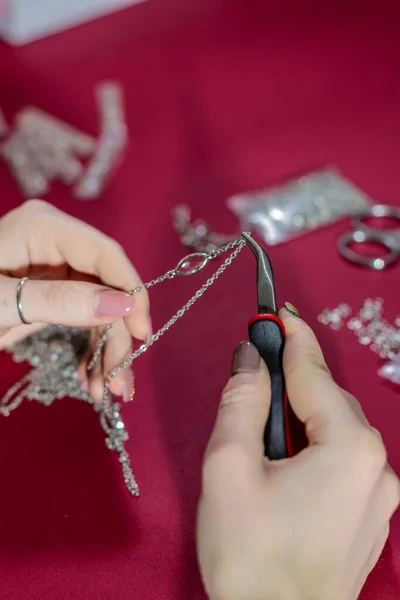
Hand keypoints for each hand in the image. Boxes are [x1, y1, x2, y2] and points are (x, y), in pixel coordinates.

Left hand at [0, 200, 149, 402]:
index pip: (105, 254)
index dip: (131, 292)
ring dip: (106, 349)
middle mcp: (58, 242)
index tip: (141, 334)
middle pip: (107, 286)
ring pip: (102, 306)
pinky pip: (86, 316)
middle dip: (115, 335)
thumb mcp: (2, 303)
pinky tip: (89, 376)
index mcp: (44, 227)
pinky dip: (90, 347)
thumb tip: (123, 305)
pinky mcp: (56, 290)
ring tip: (104, 390)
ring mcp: (58, 267)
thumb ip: (60, 301)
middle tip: (117, 382)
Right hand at [197, 308, 399, 599]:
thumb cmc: (251, 558)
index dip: (290, 337)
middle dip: (290, 382)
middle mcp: (378, 465)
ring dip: (299, 418)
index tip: (275, 311)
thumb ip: (242, 401)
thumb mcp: (229, 467)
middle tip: (254, 369)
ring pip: (335, 431)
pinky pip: (343, 461)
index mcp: (350, 446)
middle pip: (327, 400)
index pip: (314, 372)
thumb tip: (250, 358)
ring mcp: (380, 495)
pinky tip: (284, 465)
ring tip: (260, 431)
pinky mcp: (371, 516)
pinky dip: (313, 447)